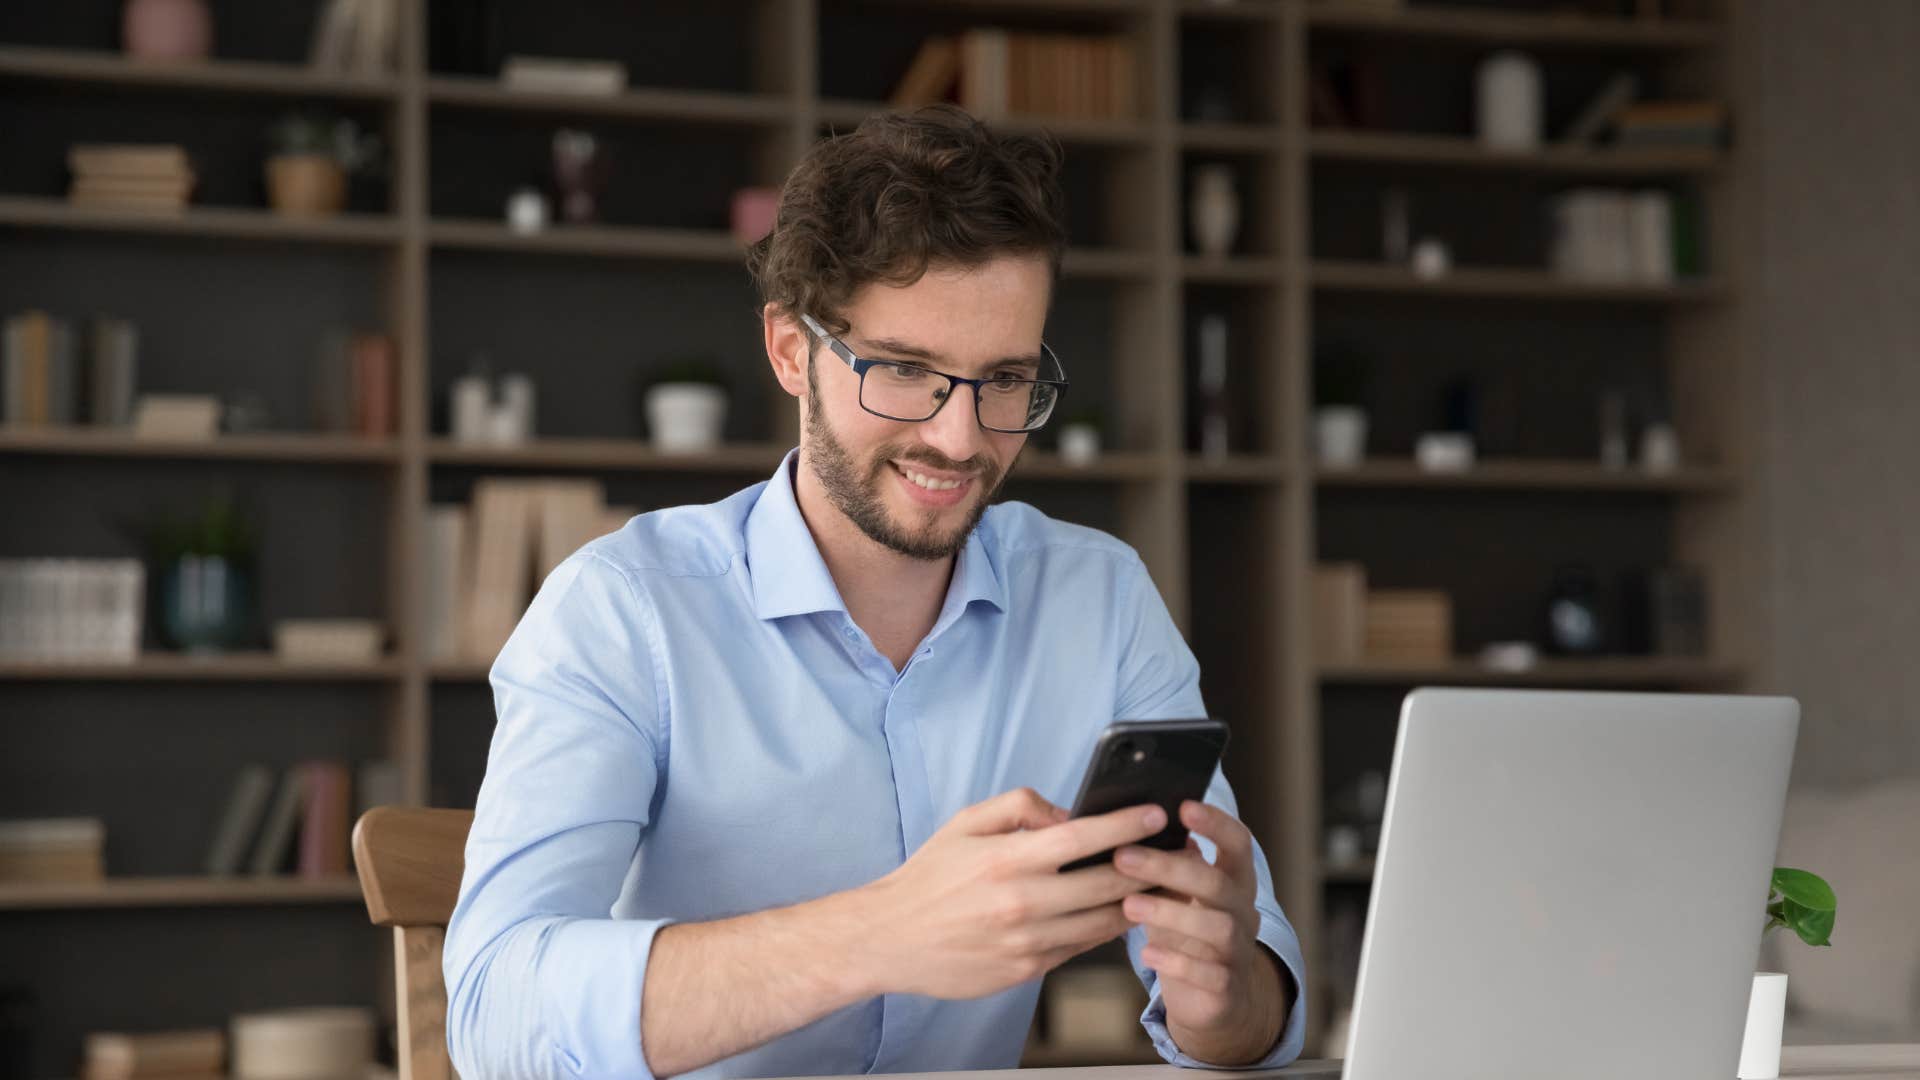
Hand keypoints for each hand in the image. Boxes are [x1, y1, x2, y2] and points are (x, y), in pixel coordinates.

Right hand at [852, 788, 1165, 1000]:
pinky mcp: (1026, 970)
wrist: (890, 938)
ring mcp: (1027, 942)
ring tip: (1162, 883)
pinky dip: (1105, 930)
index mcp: (1007, 859)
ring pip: (1102, 922)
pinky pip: (1081, 947)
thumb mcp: (965, 823)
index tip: (1156, 814)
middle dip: (1147, 865)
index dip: (1124, 824)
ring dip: (1137, 902)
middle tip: (1176, 851)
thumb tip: (1067, 813)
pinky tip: (1120, 913)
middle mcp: (1022, 902)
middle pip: (1105, 884)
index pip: (1081, 838)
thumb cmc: (929, 876)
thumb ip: (1019, 807)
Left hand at [1113, 799, 1284, 1063]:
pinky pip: (1208, 973)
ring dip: (1170, 912)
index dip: (1215, 823)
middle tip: (1123, 856)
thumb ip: (1165, 867)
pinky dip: (1177, 961)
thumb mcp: (1177, 897)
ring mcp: (1239, 951)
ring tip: (1129, 904)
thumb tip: (1131, 825)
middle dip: (1170, 867)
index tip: (1182, 806)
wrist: (1213, 1001)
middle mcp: (1243, 911)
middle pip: (1217, 883)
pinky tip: (1148, 952)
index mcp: (1234, 881)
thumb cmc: (1187, 935)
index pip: (1238, 843)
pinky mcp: (1227, 988)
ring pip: (1216, 927)